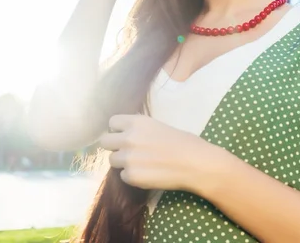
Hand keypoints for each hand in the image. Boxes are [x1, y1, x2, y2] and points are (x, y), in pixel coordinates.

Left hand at [99, 114, 213, 191]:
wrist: (195, 164)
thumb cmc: (185, 142)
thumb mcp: (158, 126)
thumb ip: (140, 130)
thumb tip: (128, 136)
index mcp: (137, 122)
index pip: (112, 122)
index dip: (117, 130)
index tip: (124, 135)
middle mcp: (128, 138)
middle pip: (105, 142)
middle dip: (114, 147)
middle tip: (127, 151)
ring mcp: (128, 158)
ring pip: (112, 161)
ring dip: (123, 163)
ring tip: (141, 165)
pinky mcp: (131, 176)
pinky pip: (123, 176)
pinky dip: (132, 177)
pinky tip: (148, 175)